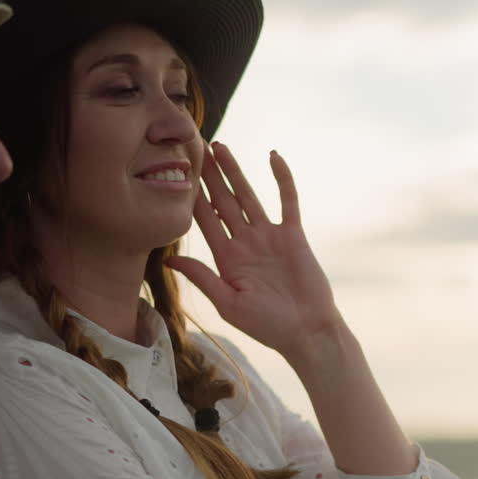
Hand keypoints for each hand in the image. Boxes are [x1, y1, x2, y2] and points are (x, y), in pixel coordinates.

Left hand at [168, 142, 342, 360]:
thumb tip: (170, 261)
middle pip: (222, 201)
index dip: (191, 197)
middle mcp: (245, 242)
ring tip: (220, 147)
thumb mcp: (228, 303)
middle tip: (193, 147)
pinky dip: (282, 179)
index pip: (204, 220)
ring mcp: (269, 236)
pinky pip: (287, 200)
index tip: (176, 173)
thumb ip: (203, 278)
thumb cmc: (268, 326)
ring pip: (248, 196)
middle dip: (208, 176)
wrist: (307, 331)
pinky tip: (273, 157)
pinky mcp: (293, 234)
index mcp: (226, 258)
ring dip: (235, 171)